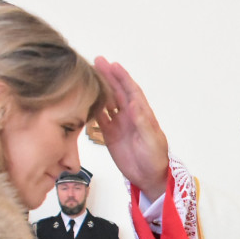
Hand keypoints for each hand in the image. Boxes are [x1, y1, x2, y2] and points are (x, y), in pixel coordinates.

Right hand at [93, 57, 169, 199]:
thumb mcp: (151, 140)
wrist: (149, 177)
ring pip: (107, 102)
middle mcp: (130, 116)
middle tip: (96, 61)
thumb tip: (134, 104)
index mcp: (142, 114)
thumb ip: (143, 123)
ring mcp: (119, 124)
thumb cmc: (155, 158)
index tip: (113, 64)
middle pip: (117, 92)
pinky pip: (100, 119)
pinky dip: (93, 109)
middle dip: (108, 76)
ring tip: (87, 75)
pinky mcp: (110, 135)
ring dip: (99, 89)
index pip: (131, 91)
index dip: (123, 77)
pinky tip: (84, 99)